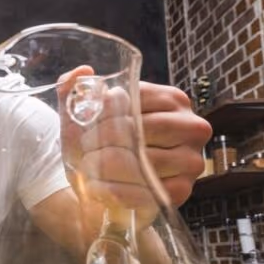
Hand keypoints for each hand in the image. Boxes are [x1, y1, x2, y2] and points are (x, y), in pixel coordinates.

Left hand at [58, 67, 210, 213]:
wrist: (103, 182)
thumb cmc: (97, 142)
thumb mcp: (81, 113)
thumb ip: (73, 86)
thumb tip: (83, 72)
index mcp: (172, 100)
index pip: (134, 100)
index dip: (104, 113)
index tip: (86, 124)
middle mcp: (191, 127)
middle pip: (140, 129)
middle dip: (103, 140)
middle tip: (85, 148)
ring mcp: (191, 161)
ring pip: (141, 161)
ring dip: (105, 166)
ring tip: (88, 167)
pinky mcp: (182, 191)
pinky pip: (146, 191)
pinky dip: (115, 191)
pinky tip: (98, 188)